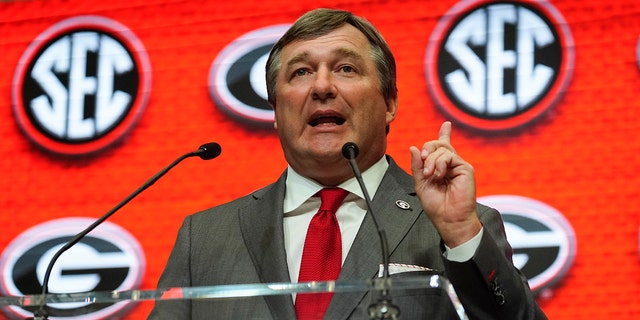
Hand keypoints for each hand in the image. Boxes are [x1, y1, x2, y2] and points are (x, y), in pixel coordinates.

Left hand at [409, 121, 481, 247]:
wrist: (448, 219)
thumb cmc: (436, 206)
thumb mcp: (420, 183)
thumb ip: (417, 166)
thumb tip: (413, 148)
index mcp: (440, 168)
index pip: (443, 147)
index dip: (444, 134)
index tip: (447, 125)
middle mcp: (450, 165)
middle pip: (438, 144)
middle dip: (427, 149)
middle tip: (423, 161)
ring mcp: (458, 166)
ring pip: (442, 149)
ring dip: (431, 161)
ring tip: (430, 176)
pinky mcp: (465, 168)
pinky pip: (449, 156)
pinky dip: (440, 164)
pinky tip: (439, 175)